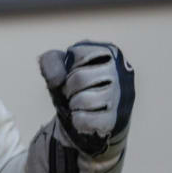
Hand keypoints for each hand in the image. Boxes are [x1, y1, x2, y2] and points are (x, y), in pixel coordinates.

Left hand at [39, 42, 134, 156]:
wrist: (92, 116)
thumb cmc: (76, 85)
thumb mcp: (61, 66)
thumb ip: (50, 61)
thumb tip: (58, 81)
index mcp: (109, 52)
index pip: (79, 54)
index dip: (68, 67)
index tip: (74, 74)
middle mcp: (120, 72)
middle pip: (80, 78)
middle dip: (68, 88)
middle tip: (72, 93)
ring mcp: (121, 96)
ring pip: (85, 100)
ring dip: (73, 104)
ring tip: (78, 104)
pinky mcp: (116, 119)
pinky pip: (87, 120)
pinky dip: (77, 120)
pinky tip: (82, 118)